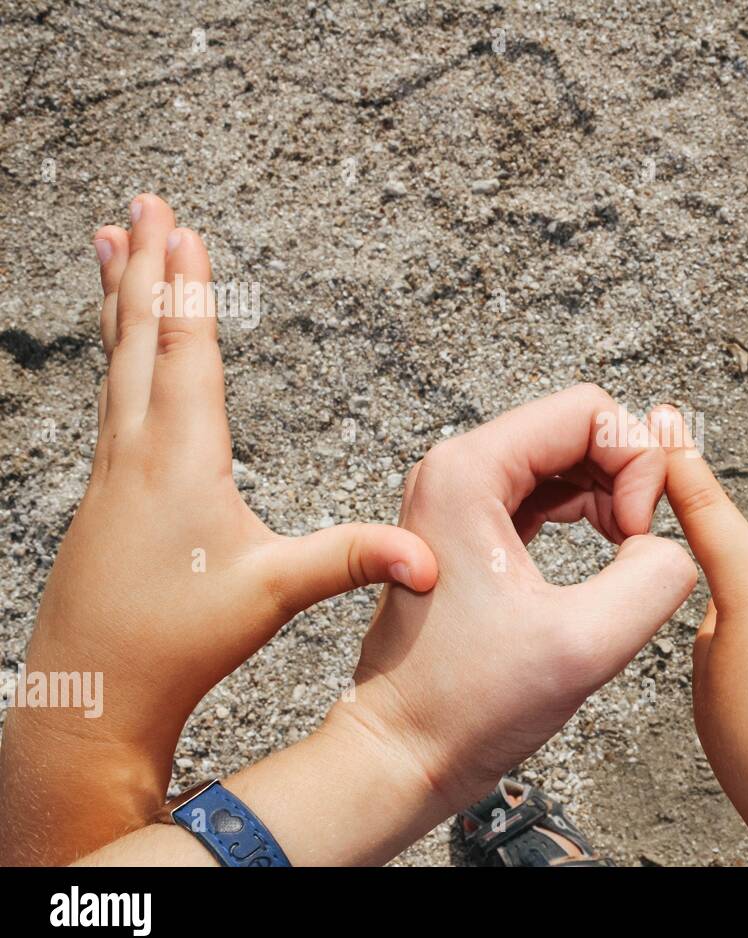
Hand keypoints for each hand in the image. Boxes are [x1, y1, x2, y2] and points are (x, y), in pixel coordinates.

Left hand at [0, 194, 437, 863]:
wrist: (91, 694)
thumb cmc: (177, 643)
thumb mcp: (276, 594)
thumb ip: (353, 560)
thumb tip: (430, 557)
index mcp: (180, 461)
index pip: (185, 353)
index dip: (187, 288)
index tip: (179, 228)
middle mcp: (134, 454)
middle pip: (138, 338)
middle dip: (143, 266)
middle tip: (138, 206)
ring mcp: (109, 473)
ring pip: (113, 364)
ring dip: (116, 301)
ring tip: (106, 249)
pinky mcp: (101, 498)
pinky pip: (108, 400)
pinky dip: (112, 356)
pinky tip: (117, 358)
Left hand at [327, 384, 697, 818]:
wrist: (406, 752)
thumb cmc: (465, 706)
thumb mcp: (584, 644)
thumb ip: (656, 577)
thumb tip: (669, 545)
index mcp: (468, 474)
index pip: (588, 411)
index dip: (636, 462)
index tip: (638, 535)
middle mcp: (459, 471)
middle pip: (579, 425)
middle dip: (629, 476)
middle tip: (639, 545)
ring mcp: (464, 498)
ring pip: (570, 457)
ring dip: (615, 496)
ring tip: (628, 555)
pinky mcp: (475, 528)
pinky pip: (552, 491)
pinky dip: (593, 515)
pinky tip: (609, 558)